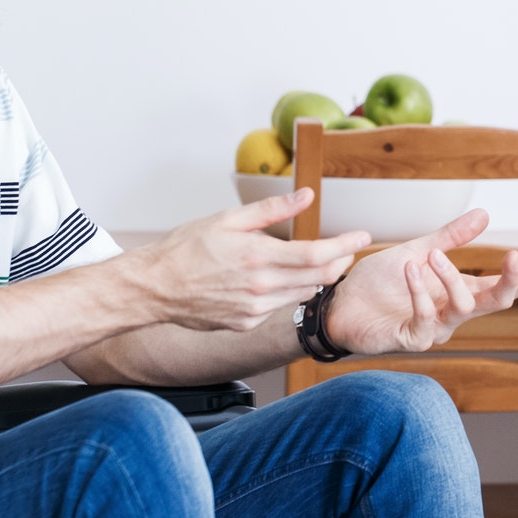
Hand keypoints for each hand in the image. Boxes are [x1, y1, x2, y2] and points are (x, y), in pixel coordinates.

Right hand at [131, 189, 368, 331]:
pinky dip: (285, 292)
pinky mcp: (246, 322)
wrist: (154, 288)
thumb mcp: (228, 219)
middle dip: (338, 262)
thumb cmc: (185, 248)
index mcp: (259, 256)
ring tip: (312, 261)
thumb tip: (306, 195)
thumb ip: (271, 211)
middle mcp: (261, 287)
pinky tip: (272, 280)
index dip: (345, 245)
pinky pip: (278, 306)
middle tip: (345, 249)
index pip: (317, 254)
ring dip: (315, 278)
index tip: (362, 236)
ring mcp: (255, 309)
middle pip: (318, 277)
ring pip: (302, 294)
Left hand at [325, 208, 517, 355]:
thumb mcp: (416, 251)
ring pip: (462, 308)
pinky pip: (426, 318)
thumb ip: (450, 238)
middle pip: (494, 303)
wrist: (338, 305)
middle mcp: (452, 314)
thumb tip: (485, 215)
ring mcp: (433, 330)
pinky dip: (421, 291)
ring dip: (450, 277)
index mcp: (457, 292)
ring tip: (430, 255)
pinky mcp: (410, 340)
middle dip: (507, 281)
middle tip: (511, 256)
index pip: (501, 288)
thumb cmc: (377, 284)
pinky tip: (411, 270)